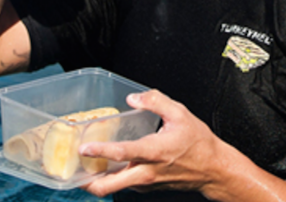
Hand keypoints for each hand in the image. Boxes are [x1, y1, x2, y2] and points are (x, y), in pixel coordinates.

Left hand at [79, 90, 229, 197]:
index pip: (122, 153)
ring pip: (113, 188)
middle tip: (72, 169)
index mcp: (154, 151)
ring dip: (96, 180)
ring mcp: (146, 182)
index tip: (83, 147)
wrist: (213, 169)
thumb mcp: (181, 114)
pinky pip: (124, 185)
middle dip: (86, 182)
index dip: (100, 151)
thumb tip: (133, 97)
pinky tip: (110, 165)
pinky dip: (113, 177)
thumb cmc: (199, 143)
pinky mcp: (147, 187)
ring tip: (84, 166)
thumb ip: (156, 101)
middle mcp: (146, 171)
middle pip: (108, 186)